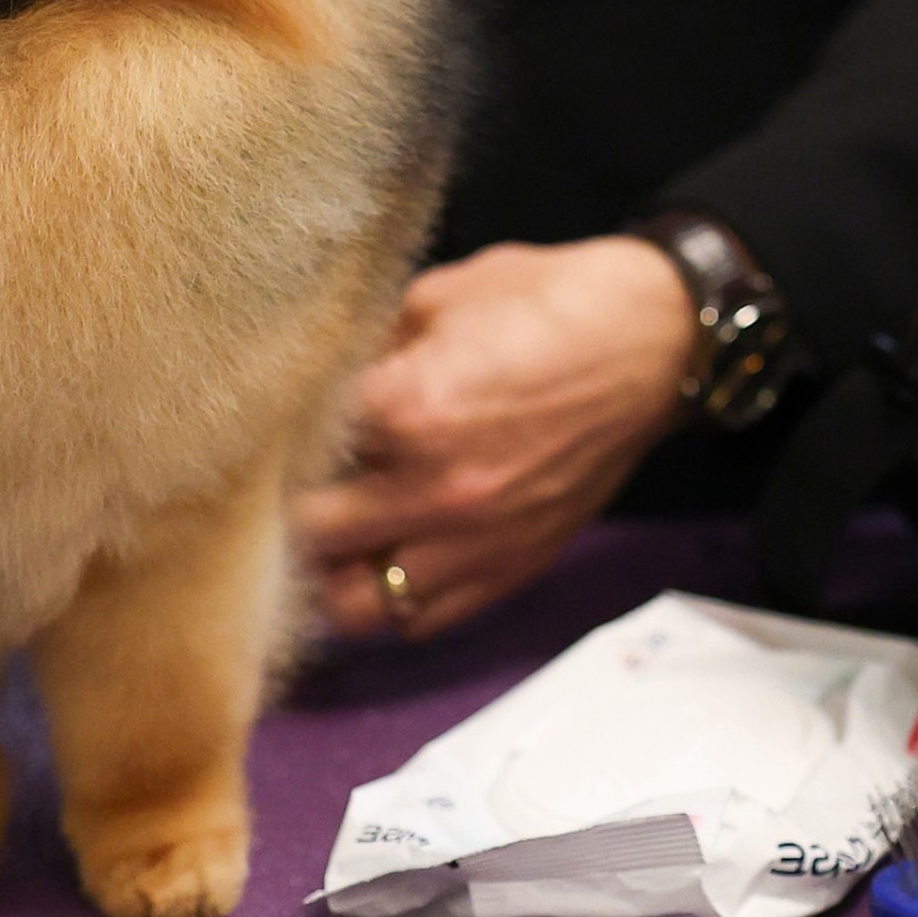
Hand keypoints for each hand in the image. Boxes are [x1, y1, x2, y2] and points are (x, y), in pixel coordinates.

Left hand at [300, 236, 698, 639]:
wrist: (653, 340)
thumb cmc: (548, 304)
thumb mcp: (437, 295)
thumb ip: (366, 345)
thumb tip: (312, 377)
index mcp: (408, 409)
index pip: (294, 446)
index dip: (273, 432)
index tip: (264, 423)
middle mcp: (435, 491)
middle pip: (308, 531)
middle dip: (286, 503)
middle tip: (279, 480)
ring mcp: (475, 542)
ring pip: (353, 602)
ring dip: (327, 571)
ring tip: (320, 537)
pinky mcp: (510, 568)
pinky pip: (420, 621)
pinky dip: (386, 603)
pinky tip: (375, 565)